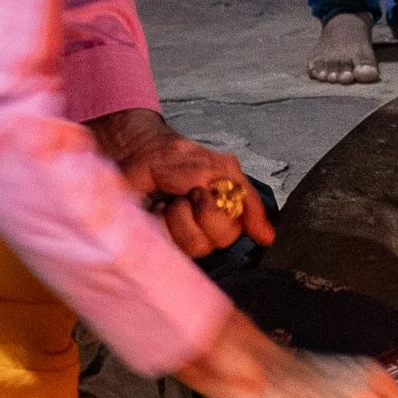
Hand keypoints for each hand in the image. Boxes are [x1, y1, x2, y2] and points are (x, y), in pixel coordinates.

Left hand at [87, 106, 273, 257]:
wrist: (130, 150)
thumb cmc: (169, 154)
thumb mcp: (213, 165)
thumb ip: (245, 197)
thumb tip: (268, 237)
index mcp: (227, 204)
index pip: (245, 226)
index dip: (234, 216)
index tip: (208, 196)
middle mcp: (210, 224)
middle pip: (223, 238)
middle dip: (206, 214)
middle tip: (190, 193)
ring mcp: (186, 235)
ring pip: (199, 245)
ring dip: (182, 218)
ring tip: (170, 200)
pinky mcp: (163, 243)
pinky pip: (172, 247)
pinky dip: (163, 225)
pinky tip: (157, 211)